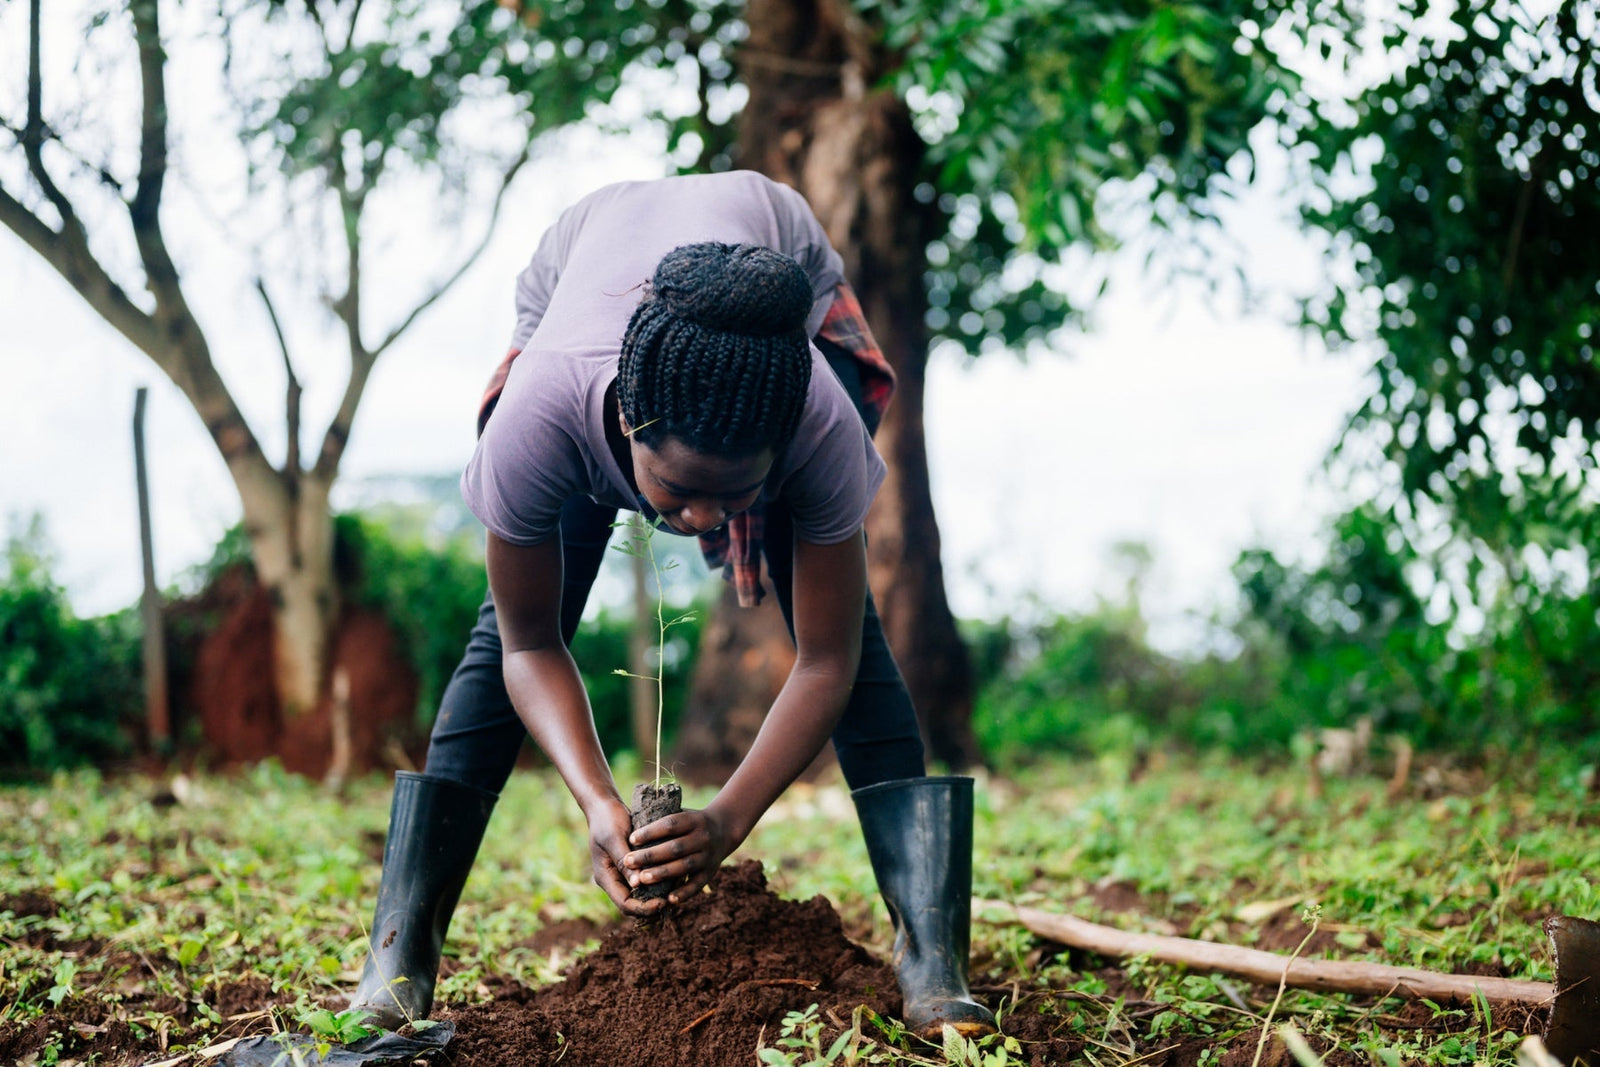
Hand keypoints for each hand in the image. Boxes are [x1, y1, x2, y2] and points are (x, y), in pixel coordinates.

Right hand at [583, 796, 666, 918]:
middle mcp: (613, 879)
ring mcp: (621, 874)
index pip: (624, 904)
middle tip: (671, 904)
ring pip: (639, 896)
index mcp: (605, 877)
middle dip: (650, 907)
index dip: (643, 908)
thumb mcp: (614, 838)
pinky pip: (643, 882)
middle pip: (632, 905)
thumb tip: (637, 884)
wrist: (604, 805)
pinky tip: (672, 881)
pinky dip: (655, 885)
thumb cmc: (607, 819)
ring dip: (654, 898)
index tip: (662, 903)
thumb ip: (624, 860)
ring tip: (674, 896)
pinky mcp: (631, 866)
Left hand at [623, 807, 735, 905]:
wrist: (724, 828)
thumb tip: (632, 829)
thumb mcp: (682, 813)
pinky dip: (685, 893)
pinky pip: (697, 884)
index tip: (631, 839)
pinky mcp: (711, 872)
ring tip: (641, 879)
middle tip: (628, 861)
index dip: (651, 831)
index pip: (670, 824)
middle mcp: (703, 837)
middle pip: (675, 847)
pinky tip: (669, 899)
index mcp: (694, 820)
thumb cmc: (691, 822)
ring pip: (684, 866)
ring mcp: (708, 855)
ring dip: (662, 873)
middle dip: (650, 855)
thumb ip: (662, 820)